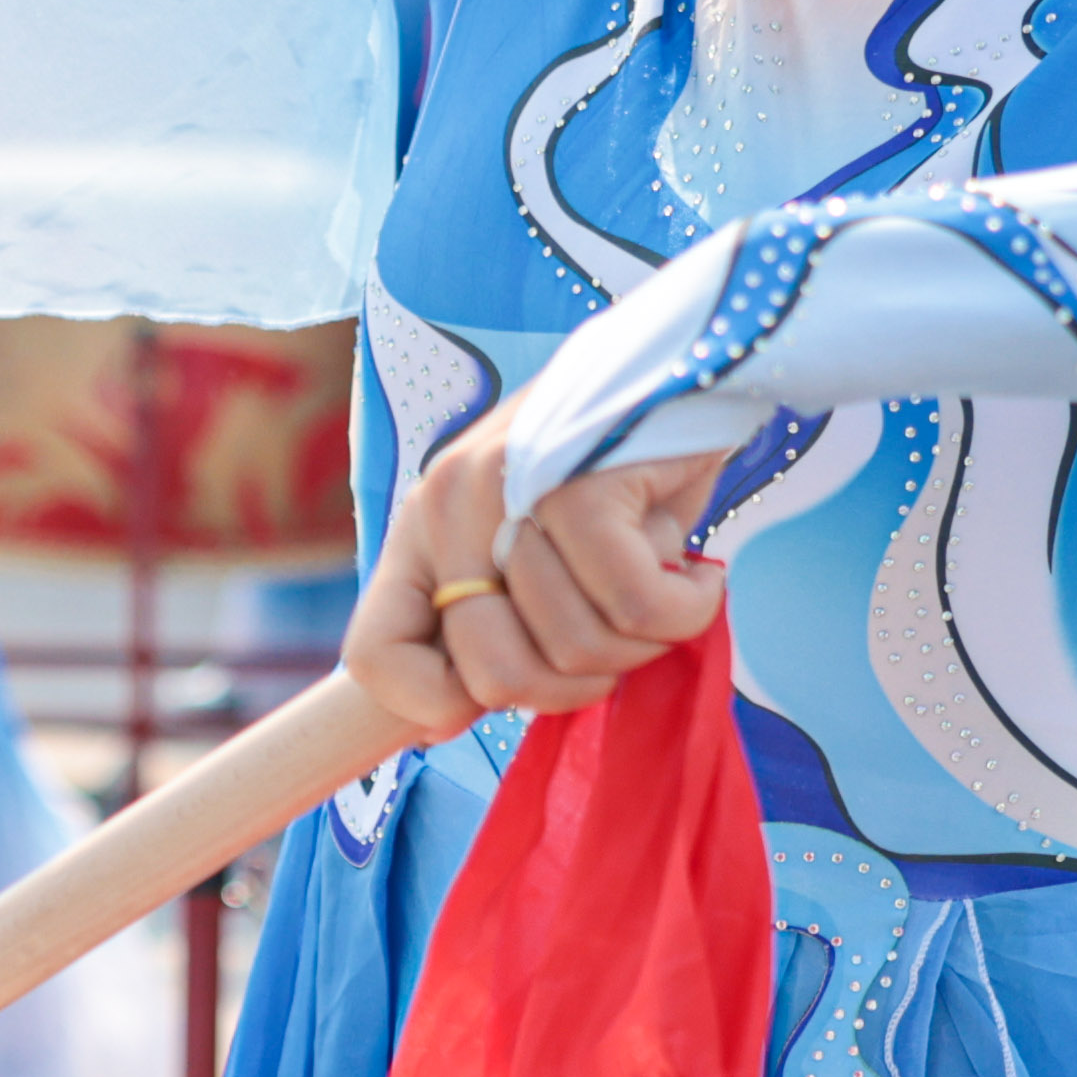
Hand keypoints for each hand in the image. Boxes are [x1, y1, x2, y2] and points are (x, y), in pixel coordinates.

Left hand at [344, 415, 728, 745]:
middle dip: (575, 686)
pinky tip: (696, 573)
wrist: (701, 362)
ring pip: (573, 648)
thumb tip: (459, 714)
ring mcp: (507, 488)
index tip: (516, 690)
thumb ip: (504, 622)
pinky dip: (684, 609)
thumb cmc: (626, 475)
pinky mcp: (579, 482)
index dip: (439, 707)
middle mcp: (447, 504)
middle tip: (622, 635)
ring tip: (661, 580)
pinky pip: (634, 607)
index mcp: (424, 527)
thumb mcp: (547, 552)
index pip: (374, 657)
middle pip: (493, 678)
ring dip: (643, 640)